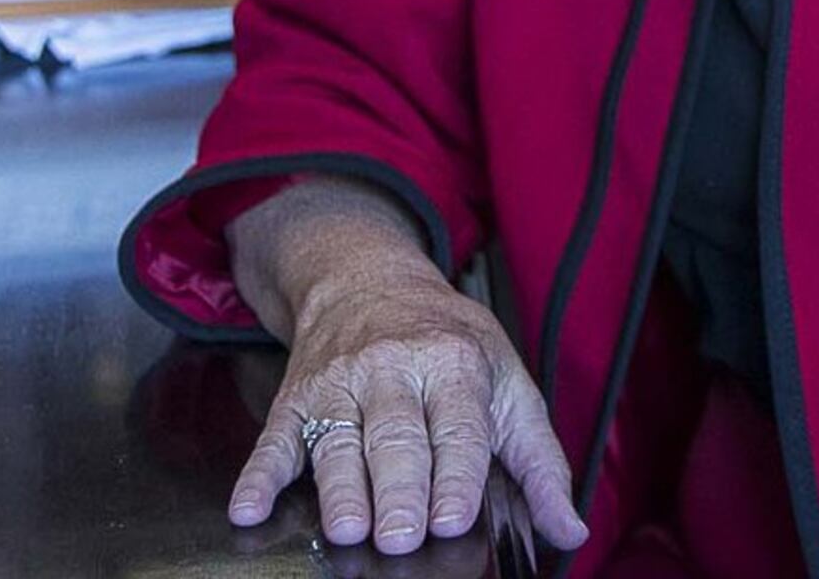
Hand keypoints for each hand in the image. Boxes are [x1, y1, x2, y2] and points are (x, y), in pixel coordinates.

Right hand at [232, 262, 587, 559]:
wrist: (368, 281)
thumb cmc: (449, 344)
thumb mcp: (508, 384)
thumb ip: (538, 462)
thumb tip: (569, 529)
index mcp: (454, 365)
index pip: (458, 426)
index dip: (457, 474)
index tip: (455, 518)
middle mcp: (394, 369)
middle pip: (396, 435)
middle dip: (398, 489)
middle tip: (400, 538)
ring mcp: (339, 382)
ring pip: (337, 440)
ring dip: (339, 487)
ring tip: (347, 529)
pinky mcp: (296, 398)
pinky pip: (274, 437)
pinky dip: (258, 474)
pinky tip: (249, 508)